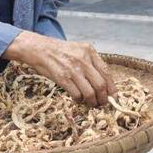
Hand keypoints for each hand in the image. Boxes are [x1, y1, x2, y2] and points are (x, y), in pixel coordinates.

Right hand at [3, 31, 117, 106]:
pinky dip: (79, 100)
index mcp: (89, 51)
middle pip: (100, 85)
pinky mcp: (62, 78)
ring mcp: (72, 69)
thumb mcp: (78, 50)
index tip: (113, 96)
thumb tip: (103, 83)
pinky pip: (77, 95)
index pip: (106, 72)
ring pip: (90, 93)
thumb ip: (90, 62)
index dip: (111, 87)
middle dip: (103, 98)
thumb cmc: (59, 51)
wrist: (39, 48)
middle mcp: (83, 59)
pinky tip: (77, 98)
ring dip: (92, 102)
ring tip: (90, 103)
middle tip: (101, 103)